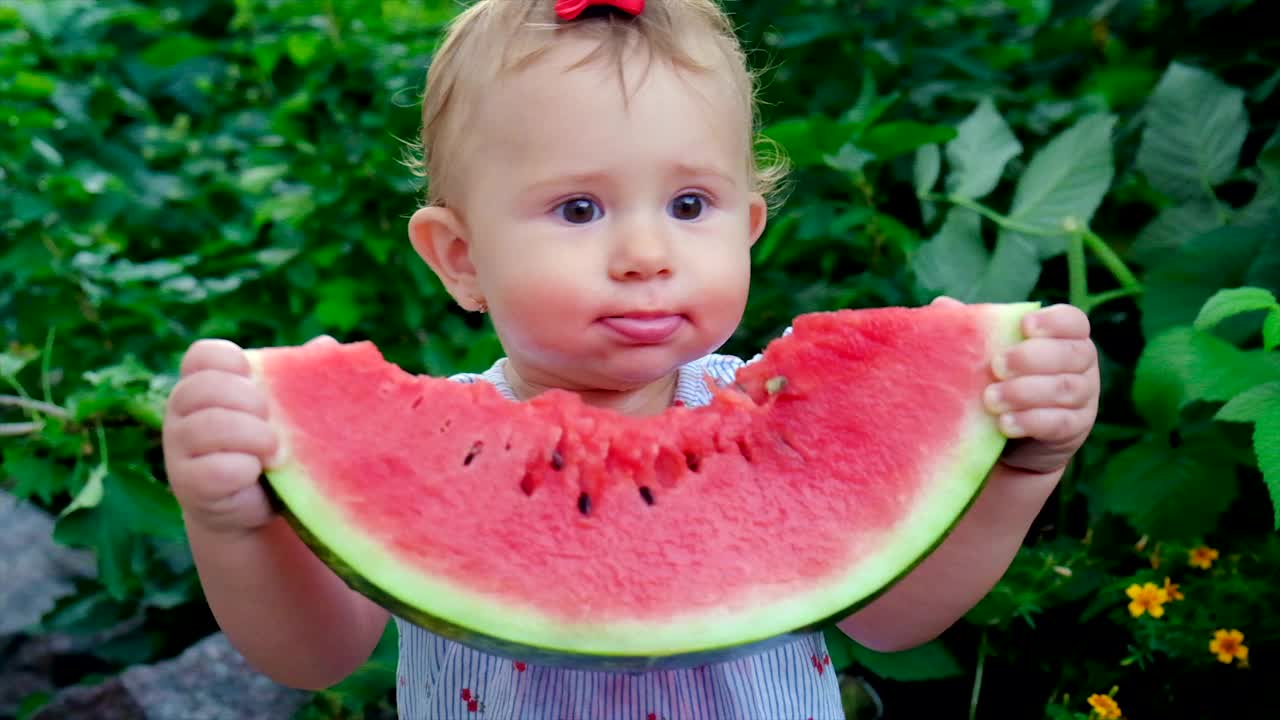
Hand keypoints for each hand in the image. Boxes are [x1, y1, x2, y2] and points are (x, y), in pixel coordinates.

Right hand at [162, 336, 334, 535]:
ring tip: (277, 452)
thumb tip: (327, 344)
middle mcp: (182, 411)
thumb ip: (298, 376)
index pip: (203, 355)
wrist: (258, 505)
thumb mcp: (284, 409)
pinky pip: (215, 469)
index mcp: (203, 382)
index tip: (256, 379)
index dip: (230, 360)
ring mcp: (178, 448)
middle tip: (272, 421)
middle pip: (204, 387)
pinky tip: (259, 472)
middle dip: (249, 401)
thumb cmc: (271, 445)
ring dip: (254, 436)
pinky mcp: (188, 484)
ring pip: (208, 426)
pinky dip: (246, 468)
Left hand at [982, 302, 1099, 473]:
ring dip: (1025, 392)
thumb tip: (941, 305)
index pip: (1074, 321)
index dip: (1054, 322)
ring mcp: (1084, 398)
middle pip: (1073, 354)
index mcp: (1065, 337)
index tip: (1024, 326)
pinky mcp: (1075, 429)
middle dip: (1032, 358)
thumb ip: (972, 330)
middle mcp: (1082, 364)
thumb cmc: (999, 380)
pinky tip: (1004, 424)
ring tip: (990, 398)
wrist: (1011, 437)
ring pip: (1066, 389)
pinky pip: (1060, 423)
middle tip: (996, 366)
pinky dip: (1031, 422)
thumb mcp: (986, 354)